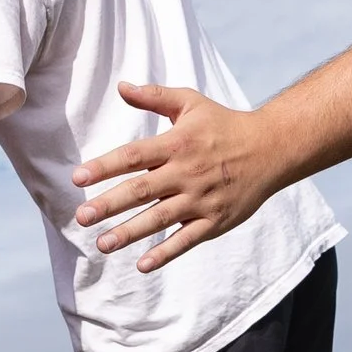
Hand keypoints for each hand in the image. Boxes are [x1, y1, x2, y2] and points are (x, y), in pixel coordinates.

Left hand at [71, 83, 281, 270]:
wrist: (273, 148)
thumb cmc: (224, 125)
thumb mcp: (191, 104)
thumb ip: (154, 97)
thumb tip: (121, 87)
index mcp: (178, 143)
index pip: (134, 156)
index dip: (105, 166)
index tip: (78, 178)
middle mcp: (187, 172)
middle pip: (142, 190)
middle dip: (109, 204)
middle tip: (81, 217)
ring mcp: (202, 199)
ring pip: (160, 218)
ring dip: (130, 233)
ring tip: (101, 244)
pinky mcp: (215, 220)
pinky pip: (188, 239)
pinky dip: (166, 253)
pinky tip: (142, 265)